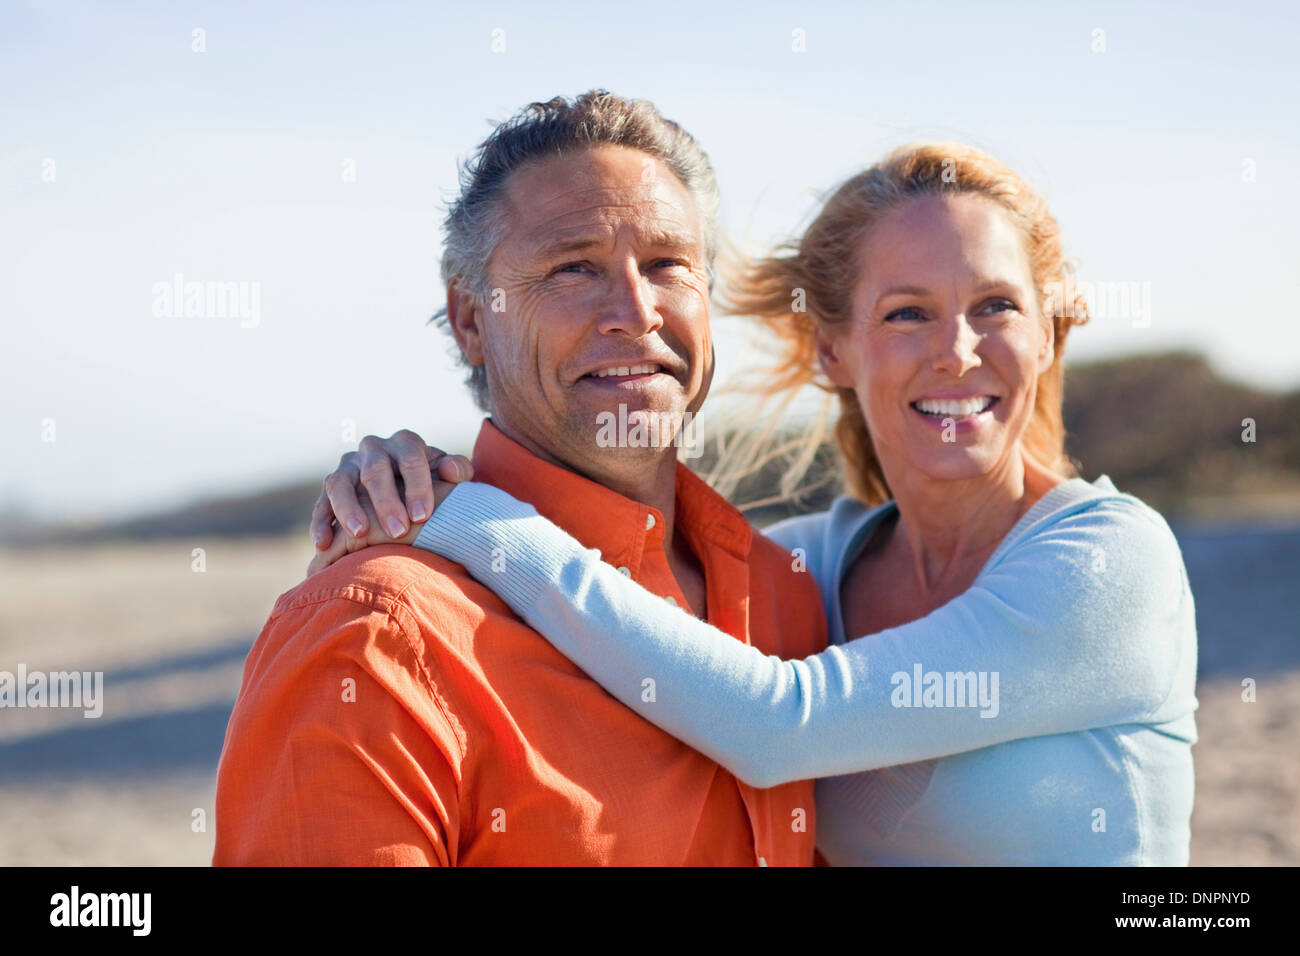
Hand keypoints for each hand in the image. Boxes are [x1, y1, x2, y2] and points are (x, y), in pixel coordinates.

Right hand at [307, 429, 472, 561]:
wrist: (409, 486)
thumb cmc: (435, 483)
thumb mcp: (450, 474)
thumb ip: (457, 470)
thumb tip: (451, 470)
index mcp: (405, 442)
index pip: (410, 458)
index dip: (417, 486)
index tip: (423, 516)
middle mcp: (374, 448)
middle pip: (375, 470)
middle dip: (386, 502)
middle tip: (399, 532)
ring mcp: (349, 466)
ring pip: (339, 482)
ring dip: (348, 509)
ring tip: (360, 535)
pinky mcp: (332, 486)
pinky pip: (320, 503)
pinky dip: (320, 523)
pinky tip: (323, 544)